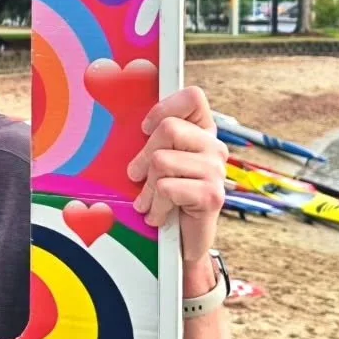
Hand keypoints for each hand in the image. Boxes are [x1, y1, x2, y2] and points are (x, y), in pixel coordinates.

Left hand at [126, 86, 226, 270]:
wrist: (182, 241)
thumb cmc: (166, 197)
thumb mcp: (156, 163)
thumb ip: (152, 140)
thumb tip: (121, 120)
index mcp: (203, 132)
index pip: (193, 97)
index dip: (165, 107)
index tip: (145, 128)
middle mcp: (214, 147)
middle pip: (168, 129)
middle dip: (144, 156)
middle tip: (138, 177)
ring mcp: (217, 171)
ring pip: (162, 160)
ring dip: (148, 187)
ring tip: (149, 201)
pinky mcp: (212, 195)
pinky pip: (167, 187)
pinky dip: (155, 205)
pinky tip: (159, 215)